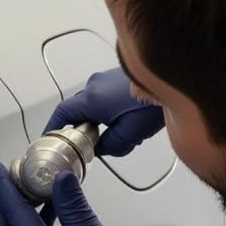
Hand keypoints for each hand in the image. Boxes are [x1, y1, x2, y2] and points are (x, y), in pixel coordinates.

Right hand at [44, 67, 164, 156]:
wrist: (174, 78)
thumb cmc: (152, 102)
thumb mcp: (129, 135)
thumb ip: (109, 146)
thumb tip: (102, 148)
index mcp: (91, 99)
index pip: (62, 114)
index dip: (54, 128)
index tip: (51, 137)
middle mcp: (95, 85)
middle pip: (76, 108)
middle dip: (78, 126)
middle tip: (85, 142)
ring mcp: (106, 78)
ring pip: (91, 102)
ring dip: (96, 117)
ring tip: (114, 130)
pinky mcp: (118, 77)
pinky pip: (103, 94)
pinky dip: (106, 108)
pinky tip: (124, 117)